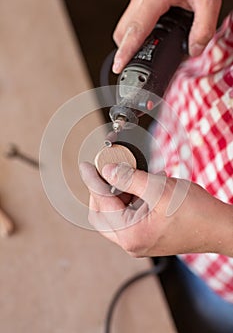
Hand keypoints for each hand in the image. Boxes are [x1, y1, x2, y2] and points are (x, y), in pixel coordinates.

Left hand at [80, 162, 232, 257]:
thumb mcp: (159, 188)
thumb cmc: (196, 213)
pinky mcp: (145, 236)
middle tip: (106, 170)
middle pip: (101, 215)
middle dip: (102, 190)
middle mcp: (131, 243)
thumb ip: (129, 179)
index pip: (101, 204)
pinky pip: (127, 217)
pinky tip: (140, 186)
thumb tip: (107, 170)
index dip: (92, 181)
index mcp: (131, 235)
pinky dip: (128, 200)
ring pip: (114, 216)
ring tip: (129, 175)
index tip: (86, 166)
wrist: (218, 228)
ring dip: (117, 194)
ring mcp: (138, 242)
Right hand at [112, 0, 221, 72]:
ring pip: (125, 25)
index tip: (118, 66)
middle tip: (138, 63)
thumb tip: (194, 50)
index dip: (125, 52)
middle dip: (127, 50)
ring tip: (150, 46)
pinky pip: (132, 17)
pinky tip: (154, 31)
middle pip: (123, 32)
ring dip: (133, 39)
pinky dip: (138, 29)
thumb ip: (203, 29)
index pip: (135, 31)